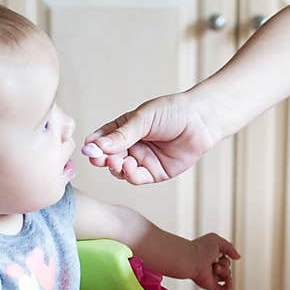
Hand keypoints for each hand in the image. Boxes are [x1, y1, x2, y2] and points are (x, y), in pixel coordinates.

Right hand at [82, 92, 214, 184]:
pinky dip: (130, 175)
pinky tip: (129, 167)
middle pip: (108, 157)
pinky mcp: (155, 173)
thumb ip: (121, 135)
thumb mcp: (143, 119)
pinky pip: (137, 178)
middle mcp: (131, 146)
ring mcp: (142, 160)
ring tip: (116, 161)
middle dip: (101, 159)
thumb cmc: (172, 112)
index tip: (88, 149)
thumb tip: (96, 146)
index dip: (94, 145)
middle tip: (97, 159)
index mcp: (124, 129)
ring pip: (120, 170)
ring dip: (115, 167)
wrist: (201, 120)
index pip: (102, 139)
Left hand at [191, 233, 239, 289]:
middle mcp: (210, 267)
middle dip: (225, 264)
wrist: (191, 259)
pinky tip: (228, 280)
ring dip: (224, 271)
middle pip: (227, 267)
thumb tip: (238, 258)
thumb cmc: (201, 248)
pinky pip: (223, 289)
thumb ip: (230, 247)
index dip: (225, 254)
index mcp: (211, 257)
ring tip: (215, 268)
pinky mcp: (210, 285)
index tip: (218, 252)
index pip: (225, 258)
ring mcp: (210, 277)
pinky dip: (229, 286)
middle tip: (214, 261)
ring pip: (227, 277)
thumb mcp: (217, 241)